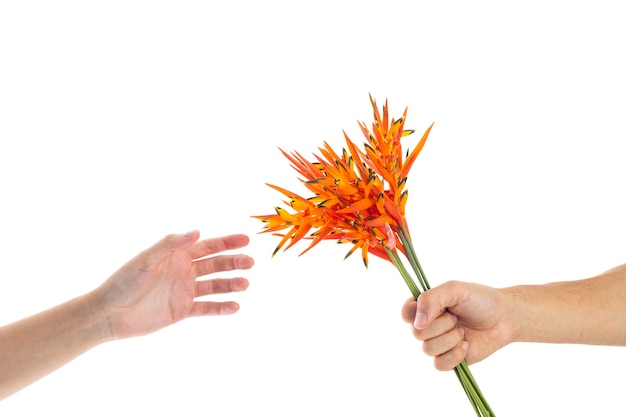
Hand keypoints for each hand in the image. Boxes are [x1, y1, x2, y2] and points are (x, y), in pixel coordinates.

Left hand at [93, 230, 253, 339]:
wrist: (109, 313)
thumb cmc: (123, 282)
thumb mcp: (146, 260)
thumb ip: (171, 245)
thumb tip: (197, 231)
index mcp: (177, 255)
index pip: (208, 246)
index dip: (227, 242)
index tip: (245, 240)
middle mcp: (184, 271)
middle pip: (216, 265)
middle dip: (234, 262)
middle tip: (250, 263)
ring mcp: (184, 291)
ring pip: (215, 286)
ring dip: (231, 284)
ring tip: (245, 284)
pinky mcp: (182, 310)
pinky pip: (207, 308)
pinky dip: (221, 307)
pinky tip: (234, 307)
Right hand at [401, 281, 511, 369]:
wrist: (504, 318)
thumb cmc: (479, 299)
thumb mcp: (454, 289)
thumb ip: (431, 299)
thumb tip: (417, 323)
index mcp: (425, 307)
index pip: (406, 313)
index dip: (415, 314)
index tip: (436, 310)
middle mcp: (428, 325)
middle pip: (417, 333)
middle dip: (442, 325)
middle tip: (457, 317)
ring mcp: (438, 343)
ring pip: (428, 349)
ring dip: (450, 339)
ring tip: (464, 330)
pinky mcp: (449, 359)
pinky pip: (439, 365)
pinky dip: (454, 356)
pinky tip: (466, 345)